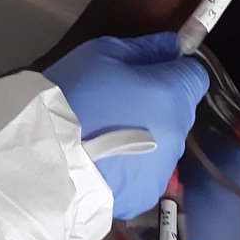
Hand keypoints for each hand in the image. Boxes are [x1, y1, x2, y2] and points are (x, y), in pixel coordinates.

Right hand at [43, 32, 208, 219]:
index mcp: (172, 96)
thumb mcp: (100, 55)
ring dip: (144, 136)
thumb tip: (172, 45)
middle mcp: (177, 134)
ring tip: (104, 136)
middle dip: (156, 104)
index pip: (195, 76)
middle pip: (178, 111)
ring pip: (162, 143)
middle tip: (115, 102)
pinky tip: (102, 160)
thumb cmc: (73, 97)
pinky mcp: (144, 194)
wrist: (45, 159)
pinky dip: (130, 165)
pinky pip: (144, 172)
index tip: (147, 71)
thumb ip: (144, 48)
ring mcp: (162, 168)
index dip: (172, 70)